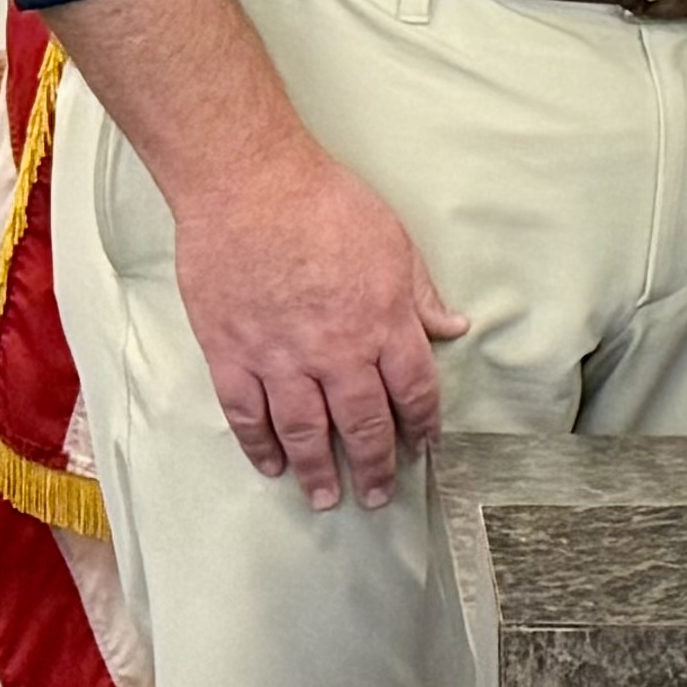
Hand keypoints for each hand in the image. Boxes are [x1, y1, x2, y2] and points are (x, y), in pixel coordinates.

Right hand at [162, 134, 472, 511]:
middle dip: (374, 465)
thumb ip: (420, 295)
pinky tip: (272, 466)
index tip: (424, 448)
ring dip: (318, 470)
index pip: (414, 390)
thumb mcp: (395, 243)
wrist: (251, 187)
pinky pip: (248, 416)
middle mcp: (337, 351)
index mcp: (384, 322)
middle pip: (362, 423)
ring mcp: (281, 358)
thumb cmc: (327, 204)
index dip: (421, 425)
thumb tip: (454, 326)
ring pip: (305, 432)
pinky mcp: (232, 356)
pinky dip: (260, 446)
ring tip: (327, 499)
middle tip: (379, 496)